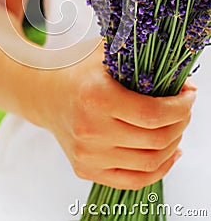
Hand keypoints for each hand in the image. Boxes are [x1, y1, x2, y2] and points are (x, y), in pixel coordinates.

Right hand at [39, 42, 196, 190]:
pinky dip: (158, 170)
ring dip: (173, 144)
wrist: (43, 92)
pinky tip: (169, 153)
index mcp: (96, 97)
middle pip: (155, 139)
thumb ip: (140, 59)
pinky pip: (133, 180)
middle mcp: (90, 130)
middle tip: (185, 109)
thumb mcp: (105, 53)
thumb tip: (181, 79)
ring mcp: (87, 154)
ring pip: (149, 162)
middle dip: (181, 123)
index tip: (190, 95)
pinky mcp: (86, 169)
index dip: (180, 107)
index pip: (153, 114)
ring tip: (177, 127)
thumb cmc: (76, 69)